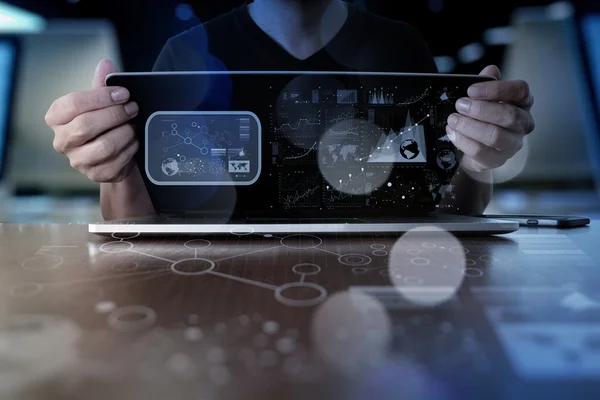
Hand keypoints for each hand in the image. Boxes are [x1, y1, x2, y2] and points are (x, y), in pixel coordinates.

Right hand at [45, 59, 138, 181]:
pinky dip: (130, 149)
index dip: (101, 97)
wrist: (114, 155)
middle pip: (87, 125)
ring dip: (125, 133)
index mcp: (57, 117)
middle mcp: (62, 140)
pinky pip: (117, 161)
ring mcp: (78, 160)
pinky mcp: (95, 174)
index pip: (73, 103)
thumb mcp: (102, 103)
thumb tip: (105, 64)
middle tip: (133, 108)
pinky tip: (133, 142)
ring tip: (133, 126)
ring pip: (104, 145)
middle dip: (115, 114)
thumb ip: (102, 85)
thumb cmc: (104, 125)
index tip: (123, 93)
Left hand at [445, 65, 534, 172]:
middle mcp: (523, 123)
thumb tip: (490, 70)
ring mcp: (512, 144)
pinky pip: (480, 152)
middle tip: (460, 105)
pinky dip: (462, 141)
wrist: (475, 149)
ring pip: (494, 135)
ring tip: (453, 119)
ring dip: (469, 126)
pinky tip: (452, 132)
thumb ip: (486, 83)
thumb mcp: (483, 98)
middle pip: (508, 115)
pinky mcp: (497, 160)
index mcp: (522, 103)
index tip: (471, 90)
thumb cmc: (482, 118)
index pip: (520, 91)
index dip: (496, 89)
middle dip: (480, 109)